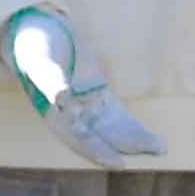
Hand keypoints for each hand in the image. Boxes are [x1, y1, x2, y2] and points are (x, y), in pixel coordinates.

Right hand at [0, 4, 166, 169]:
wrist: (40, 33)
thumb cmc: (34, 47)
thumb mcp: (39, 59)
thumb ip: (49, 77)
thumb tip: (62, 97)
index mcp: (52, 111)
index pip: (76, 136)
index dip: (95, 150)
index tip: (118, 163)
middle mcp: (69, 115)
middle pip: (99, 137)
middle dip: (123, 145)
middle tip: (153, 150)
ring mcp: (86, 107)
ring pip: (111, 130)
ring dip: (133, 140)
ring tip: (159, 146)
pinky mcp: (99, 98)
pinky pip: (118, 118)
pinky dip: (133, 129)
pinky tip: (152, 139)